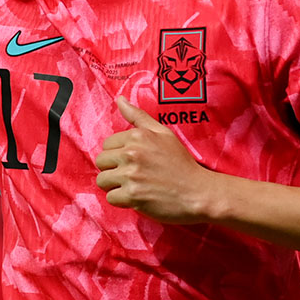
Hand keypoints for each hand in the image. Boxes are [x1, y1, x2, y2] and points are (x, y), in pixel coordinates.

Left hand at [94, 97, 218, 223]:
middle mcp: (132, 153)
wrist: (198, 192)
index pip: (107, 144)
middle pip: (101, 161)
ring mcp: (131, 175)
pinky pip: (110, 197)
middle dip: (112, 169)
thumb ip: (138, 116)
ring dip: (114, 185)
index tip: (132, 161)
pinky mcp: (132, 196)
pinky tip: (136, 197)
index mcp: (138, 136)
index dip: (117, 154)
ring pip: (102, 180)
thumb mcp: (163, 133)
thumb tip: (119, 99)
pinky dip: (121, 200)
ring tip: (132, 186)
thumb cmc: (181, 163)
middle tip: (131, 174)